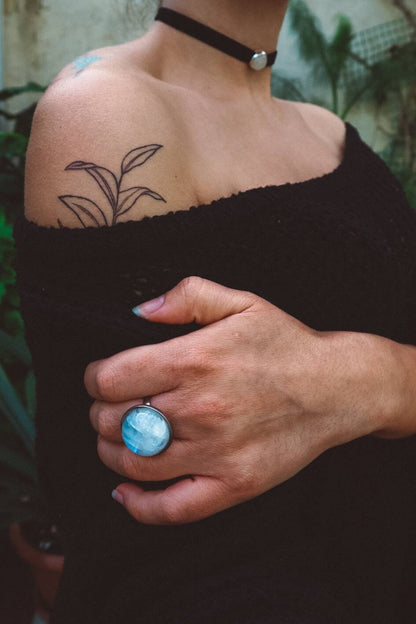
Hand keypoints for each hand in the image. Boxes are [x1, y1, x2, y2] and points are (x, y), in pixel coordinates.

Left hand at [84, 276, 391, 524]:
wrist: (337, 387)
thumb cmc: (286, 344)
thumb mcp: (241, 302)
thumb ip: (187, 296)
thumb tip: (140, 311)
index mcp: (194, 360)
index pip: (110, 379)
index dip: (94, 378)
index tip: (101, 377)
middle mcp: (200, 408)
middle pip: (114, 421)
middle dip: (102, 411)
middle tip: (113, 406)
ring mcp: (216, 452)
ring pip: (133, 462)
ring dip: (111, 451)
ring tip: (117, 439)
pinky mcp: (234, 485)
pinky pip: (172, 508)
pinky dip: (138, 504)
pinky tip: (125, 491)